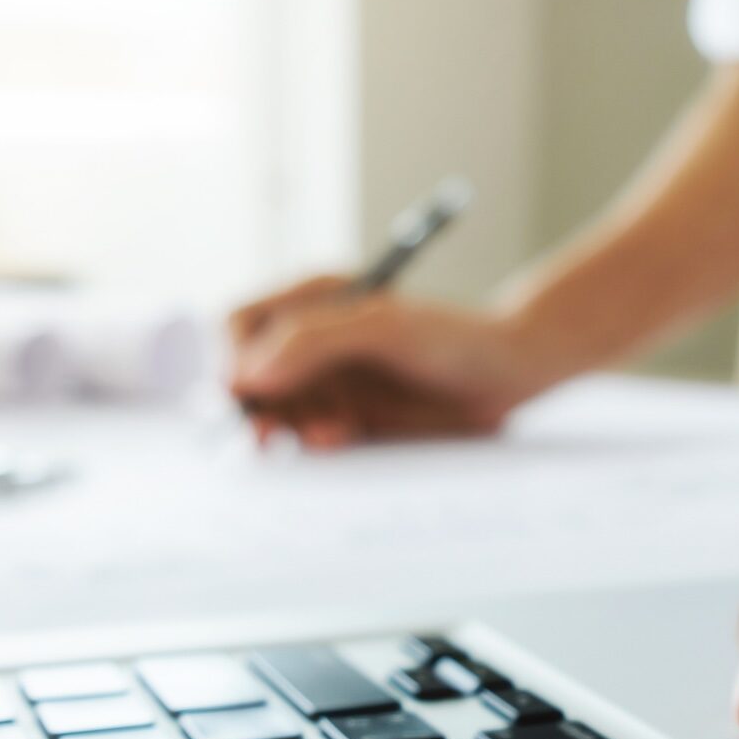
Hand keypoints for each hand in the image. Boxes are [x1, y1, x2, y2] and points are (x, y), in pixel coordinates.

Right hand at [228, 276, 554, 447]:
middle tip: (266, 438)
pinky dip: (313, 440)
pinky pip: (304, 435)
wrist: (507, 376)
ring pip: (271, 411)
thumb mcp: (383, 328)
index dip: (231, 359)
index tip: (242, 393)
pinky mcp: (345, 415)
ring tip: (332, 431)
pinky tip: (343, 436)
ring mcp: (326, 378)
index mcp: (311, 297)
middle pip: (246, 375)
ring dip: (287, 427)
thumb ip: (313, 342)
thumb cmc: (453, 336)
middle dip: (251, 407)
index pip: (238, 326)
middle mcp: (309, 337)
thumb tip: (247, 374)